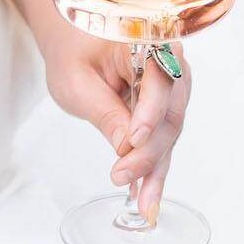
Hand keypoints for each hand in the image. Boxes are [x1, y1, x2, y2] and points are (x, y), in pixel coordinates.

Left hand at [43, 32, 190, 225]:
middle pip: (169, 111)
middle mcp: (167, 61)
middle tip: (123, 177)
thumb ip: (103, 112)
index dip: (150, 112)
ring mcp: (171, 86)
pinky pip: (163, 137)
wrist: (73, 45)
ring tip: (144, 202)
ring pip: (170, 130)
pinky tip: (145, 192)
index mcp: (144, 40)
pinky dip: (153, 165)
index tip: (132, 140)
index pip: (159, 78)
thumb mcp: (75, 81)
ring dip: (156, 167)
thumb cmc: (72, 54)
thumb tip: (127, 148)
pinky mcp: (165, 107)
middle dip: (149, 151)